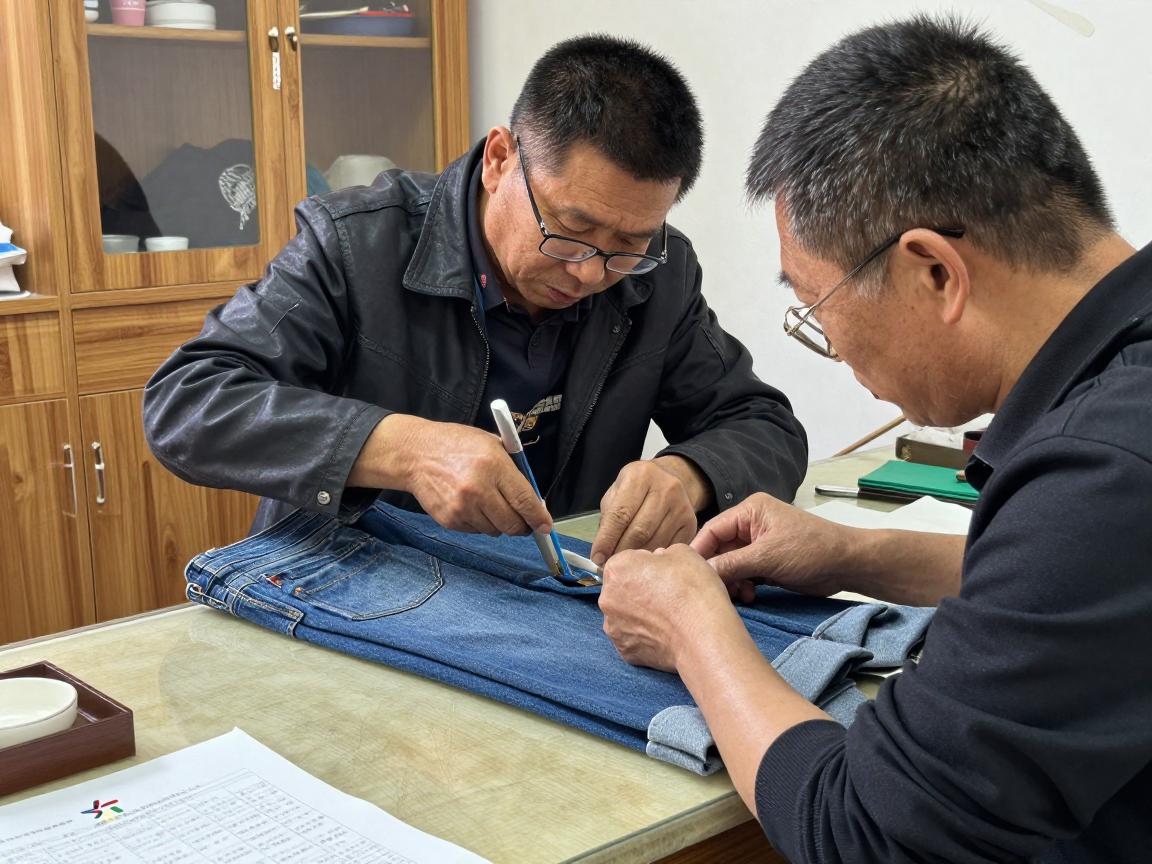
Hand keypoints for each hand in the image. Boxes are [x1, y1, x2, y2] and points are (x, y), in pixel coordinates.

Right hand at [351, 414, 550, 535]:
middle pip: (512, 524)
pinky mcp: (450, 520)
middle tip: (523, 520)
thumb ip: (513, 469)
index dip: (539, 518)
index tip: (546, 526)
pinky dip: (479, 523)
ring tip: (488, 503)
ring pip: (495, 531)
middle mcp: (479, 489)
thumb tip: (534, 498)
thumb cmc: (456, 445)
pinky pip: (476, 531)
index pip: (525, 501)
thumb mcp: (491, 443)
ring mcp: (462, 508)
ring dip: (498, 523)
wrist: (415, 454)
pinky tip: (471, 505)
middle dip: (522, 526)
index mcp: (494, 466)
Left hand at [590, 457, 704, 565]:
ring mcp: (681, 506)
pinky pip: (669, 547)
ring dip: (637, 558)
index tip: (597, 557)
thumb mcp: (617, 493)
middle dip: (621, 551)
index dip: (607, 539)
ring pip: (655, 542)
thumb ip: (609, 519)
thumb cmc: (637, 489)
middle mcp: (665, 488)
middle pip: (639, 531)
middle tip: (610, 564)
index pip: (620, 514)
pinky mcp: (690, 523)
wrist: (671, 478)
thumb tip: (602, 552)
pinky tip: (645, 559)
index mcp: (640, 476)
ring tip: (625, 564)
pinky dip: (654, 557)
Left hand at [599, 545, 738, 671]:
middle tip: (669, 595)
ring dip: (641, 613)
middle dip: (641, 589)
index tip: (667, 574)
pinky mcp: (625, 651)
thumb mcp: (683, 552)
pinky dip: (646, 635)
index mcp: (616, 569)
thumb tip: (658, 562)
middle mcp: (607, 598)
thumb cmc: (692, 590)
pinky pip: (633, 637)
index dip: (649, 565)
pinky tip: (666, 634)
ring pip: (626, 614)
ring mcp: (613, 627)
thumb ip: (662, 554)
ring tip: (669, 616)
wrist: (703, 635)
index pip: (628, 561)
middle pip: (623, 588)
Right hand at [690, 492, 852, 601]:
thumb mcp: (768, 556)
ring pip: (731, 564)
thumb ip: (733, 564)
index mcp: (750, 511)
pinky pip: (744, 574)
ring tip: (741, 595)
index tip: (686, 573)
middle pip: (720, 549)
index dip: (699, 551)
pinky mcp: (767, 563)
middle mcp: (751, 525)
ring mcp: (759, 545)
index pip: (713, 529)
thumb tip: (702, 573)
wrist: (847, 565)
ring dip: (731, 582)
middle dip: (718, 571)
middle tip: (716, 591)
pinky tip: (750, 596)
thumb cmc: (813, 550)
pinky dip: (743, 586)